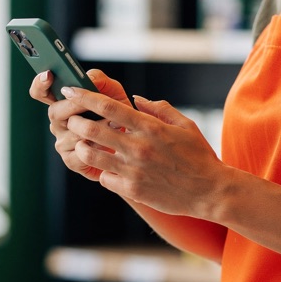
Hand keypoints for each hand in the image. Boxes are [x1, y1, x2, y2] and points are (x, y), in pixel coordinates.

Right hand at [29, 68, 130, 181]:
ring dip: (94, 127)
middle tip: (94, 105)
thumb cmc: (119, 114)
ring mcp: (62, 141)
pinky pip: (79, 152)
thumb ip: (99, 79)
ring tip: (114, 123)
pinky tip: (110, 144)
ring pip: (70, 132)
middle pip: (54, 111)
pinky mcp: (71, 160)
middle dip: (75, 106)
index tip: (48, 75)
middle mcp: (58, 121)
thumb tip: (87, 79)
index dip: (40, 83)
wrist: (131, 143)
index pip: (41, 91)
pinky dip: (97, 147)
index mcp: (63, 102)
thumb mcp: (113, 91)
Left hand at [59, 86, 228, 219]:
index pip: (108, 106)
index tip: (71, 90)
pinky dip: (103, 171)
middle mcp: (138, 147)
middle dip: (75, 121)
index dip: (85, 96)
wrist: (210, 190)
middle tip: (71, 119)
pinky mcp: (132, 190)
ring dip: (82, 147)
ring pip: (91, 155)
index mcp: (150, 127)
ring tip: (83, 144)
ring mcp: (133, 170)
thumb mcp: (185, 124)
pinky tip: (108, 168)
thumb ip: (159, 108)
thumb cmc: (199, 155)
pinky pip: (104, 178)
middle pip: (92, 129)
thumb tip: (135, 99)